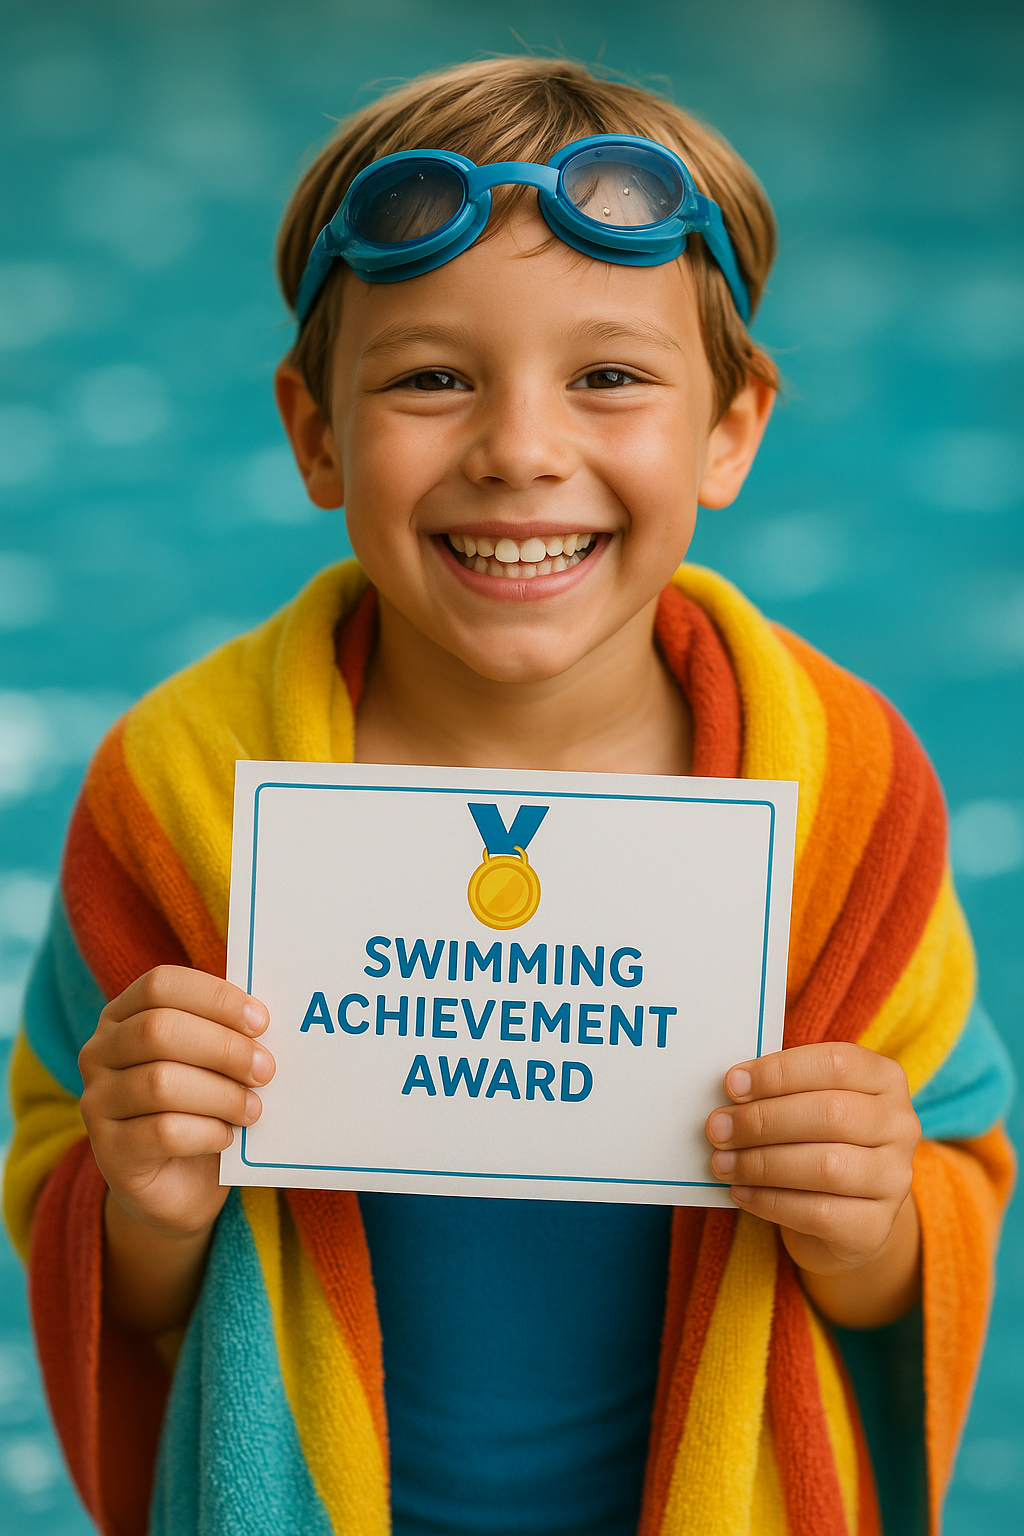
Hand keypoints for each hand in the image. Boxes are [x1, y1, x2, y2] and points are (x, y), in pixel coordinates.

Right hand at [79, 965, 273, 1242]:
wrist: (178, 1184)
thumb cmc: (201, 1106)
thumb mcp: (211, 1061)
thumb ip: (227, 1033)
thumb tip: (263, 1018)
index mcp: (123, 1016)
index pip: (160, 985)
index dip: (214, 997)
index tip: (260, 1021)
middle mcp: (99, 1054)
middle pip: (159, 1030)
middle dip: (224, 1048)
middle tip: (265, 1070)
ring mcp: (97, 1103)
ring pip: (161, 1083)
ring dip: (221, 1094)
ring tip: (252, 1108)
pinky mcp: (111, 1152)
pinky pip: (163, 1132)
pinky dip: (207, 1132)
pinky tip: (226, 1136)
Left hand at [705, 1042, 921, 1325]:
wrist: (843, 1214)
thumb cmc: (815, 1140)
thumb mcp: (806, 1103)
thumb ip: (780, 1090)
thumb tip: (732, 1089)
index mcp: (885, 1079)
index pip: (837, 1064)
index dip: (779, 1073)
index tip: (732, 1085)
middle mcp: (900, 1126)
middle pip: (831, 1114)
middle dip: (763, 1121)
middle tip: (718, 1128)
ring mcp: (894, 1180)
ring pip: (826, 1166)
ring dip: (761, 1163)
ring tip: (722, 1162)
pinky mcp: (875, 1227)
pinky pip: (819, 1212)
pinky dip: (770, 1200)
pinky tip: (742, 1192)